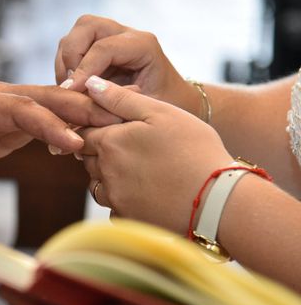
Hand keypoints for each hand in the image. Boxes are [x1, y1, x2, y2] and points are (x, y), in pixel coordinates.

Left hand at [0, 81, 119, 220]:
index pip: (20, 109)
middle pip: (47, 97)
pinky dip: (74, 124)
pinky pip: (49, 117)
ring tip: (123, 125)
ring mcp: (9, 105)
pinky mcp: (15, 118)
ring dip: (85, 112)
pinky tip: (97, 137)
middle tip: (121, 122)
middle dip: (83, 107)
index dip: (50, 125)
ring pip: (54, 103)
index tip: (76, 144)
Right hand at [55, 15, 197, 113]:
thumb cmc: (165, 106)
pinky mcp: (97, 47)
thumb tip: (83, 94)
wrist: (174, 103)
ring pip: (74, 34)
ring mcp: (110, 38)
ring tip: (71, 90)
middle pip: (86, 26)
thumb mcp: (146, 107)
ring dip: (65, 62)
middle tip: (70, 86)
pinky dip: (65, 67)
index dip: (83, 70)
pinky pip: (70, 48)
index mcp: (144, 45)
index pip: (104, 48)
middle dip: (71, 55)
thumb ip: (117, 99)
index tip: (71, 92)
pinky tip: (72, 89)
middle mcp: (126, 34)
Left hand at [80, 76, 231, 233]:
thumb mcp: (161, 113)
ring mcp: (115, 199)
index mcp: (110, 142)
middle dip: (102, 151)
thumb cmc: (195, 150)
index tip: (119, 129)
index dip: (98, 128)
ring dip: (109, 176)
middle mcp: (105, 172)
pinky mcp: (127, 220)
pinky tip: (147, 194)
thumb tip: (90, 84)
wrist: (219, 200)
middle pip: (89, 158)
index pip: (84, 132)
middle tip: (133, 149)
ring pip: (98, 184)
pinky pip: (113, 208)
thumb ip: (121, 98)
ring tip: (141, 171)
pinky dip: (123, 201)